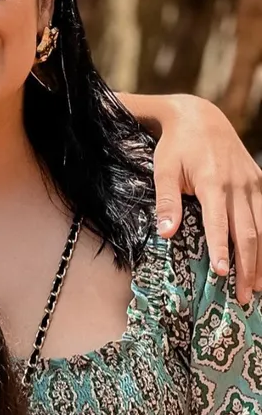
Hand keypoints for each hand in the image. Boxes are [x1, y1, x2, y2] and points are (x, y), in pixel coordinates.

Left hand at [153, 95, 261, 303]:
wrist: (200, 117)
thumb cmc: (175, 147)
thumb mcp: (164, 170)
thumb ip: (166, 202)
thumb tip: (166, 234)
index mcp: (213, 183)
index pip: (220, 223)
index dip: (222, 250)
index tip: (222, 274)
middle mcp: (239, 185)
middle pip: (248, 232)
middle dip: (247, 267)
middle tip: (242, 297)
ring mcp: (253, 184)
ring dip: (261, 260)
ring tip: (257, 289)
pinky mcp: (259, 183)